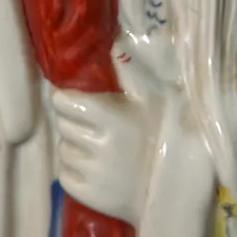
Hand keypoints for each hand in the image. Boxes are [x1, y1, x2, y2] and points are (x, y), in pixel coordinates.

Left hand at [52, 48, 161, 226]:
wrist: (173, 190)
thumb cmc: (162, 136)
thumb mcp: (153, 99)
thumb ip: (130, 73)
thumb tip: (116, 42)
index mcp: (113, 118)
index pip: (66, 103)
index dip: (64, 98)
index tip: (69, 97)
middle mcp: (99, 145)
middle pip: (63, 124)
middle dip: (70, 120)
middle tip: (86, 120)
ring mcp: (93, 173)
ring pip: (63, 149)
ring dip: (72, 144)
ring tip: (92, 144)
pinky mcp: (88, 195)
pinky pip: (64, 175)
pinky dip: (72, 168)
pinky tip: (90, 164)